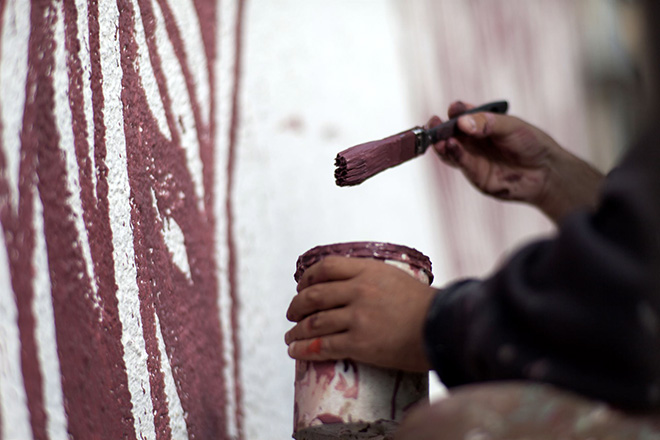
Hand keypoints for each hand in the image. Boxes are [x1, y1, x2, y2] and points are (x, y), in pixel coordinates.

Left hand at [285, 256, 435, 371]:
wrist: (441, 328)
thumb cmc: (423, 305)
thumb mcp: (395, 278)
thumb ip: (371, 278)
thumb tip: (350, 285)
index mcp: (367, 271)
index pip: (325, 267)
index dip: (307, 278)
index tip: (301, 287)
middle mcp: (359, 290)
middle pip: (314, 295)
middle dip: (296, 306)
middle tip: (291, 314)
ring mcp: (358, 317)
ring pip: (314, 322)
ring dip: (296, 331)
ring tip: (290, 336)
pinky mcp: (360, 343)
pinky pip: (322, 346)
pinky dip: (303, 349)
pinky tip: (295, 352)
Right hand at [430, 101, 603, 222]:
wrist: (546, 172)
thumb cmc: (531, 143)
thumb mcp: (511, 127)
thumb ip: (488, 124)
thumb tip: (462, 123)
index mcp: (480, 123)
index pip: (462, 114)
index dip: (456, 111)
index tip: (454, 108)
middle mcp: (472, 140)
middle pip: (448, 132)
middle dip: (438, 128)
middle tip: (433, 123)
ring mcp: (472, 157)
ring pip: (448, 149)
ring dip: (441, 143)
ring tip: (438, 139)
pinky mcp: (474, 175)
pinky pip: (459, 163)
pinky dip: (452, 155)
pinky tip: (449, 146)